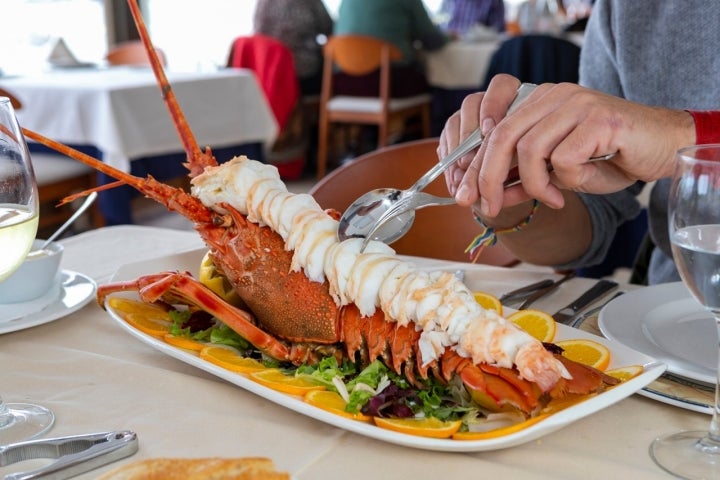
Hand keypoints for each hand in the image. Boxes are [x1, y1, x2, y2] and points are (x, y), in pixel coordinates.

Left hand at [438, 74, 694, 216]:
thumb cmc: (612, 159)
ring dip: (534, 184)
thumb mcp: (559, 174)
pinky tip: (580, 184)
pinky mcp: (600, 118)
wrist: (665, 148)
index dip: (476, 166)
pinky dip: (567, 180)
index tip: (467, 197)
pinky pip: (564, 158)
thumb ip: (525, 180)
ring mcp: (577, 103)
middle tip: (488, 207)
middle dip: (488, 177)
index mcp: (540, 103)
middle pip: (501, 136)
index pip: (494, 132)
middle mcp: (555, 96)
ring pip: (529, 148)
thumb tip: (488, 197)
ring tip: (551, 198)